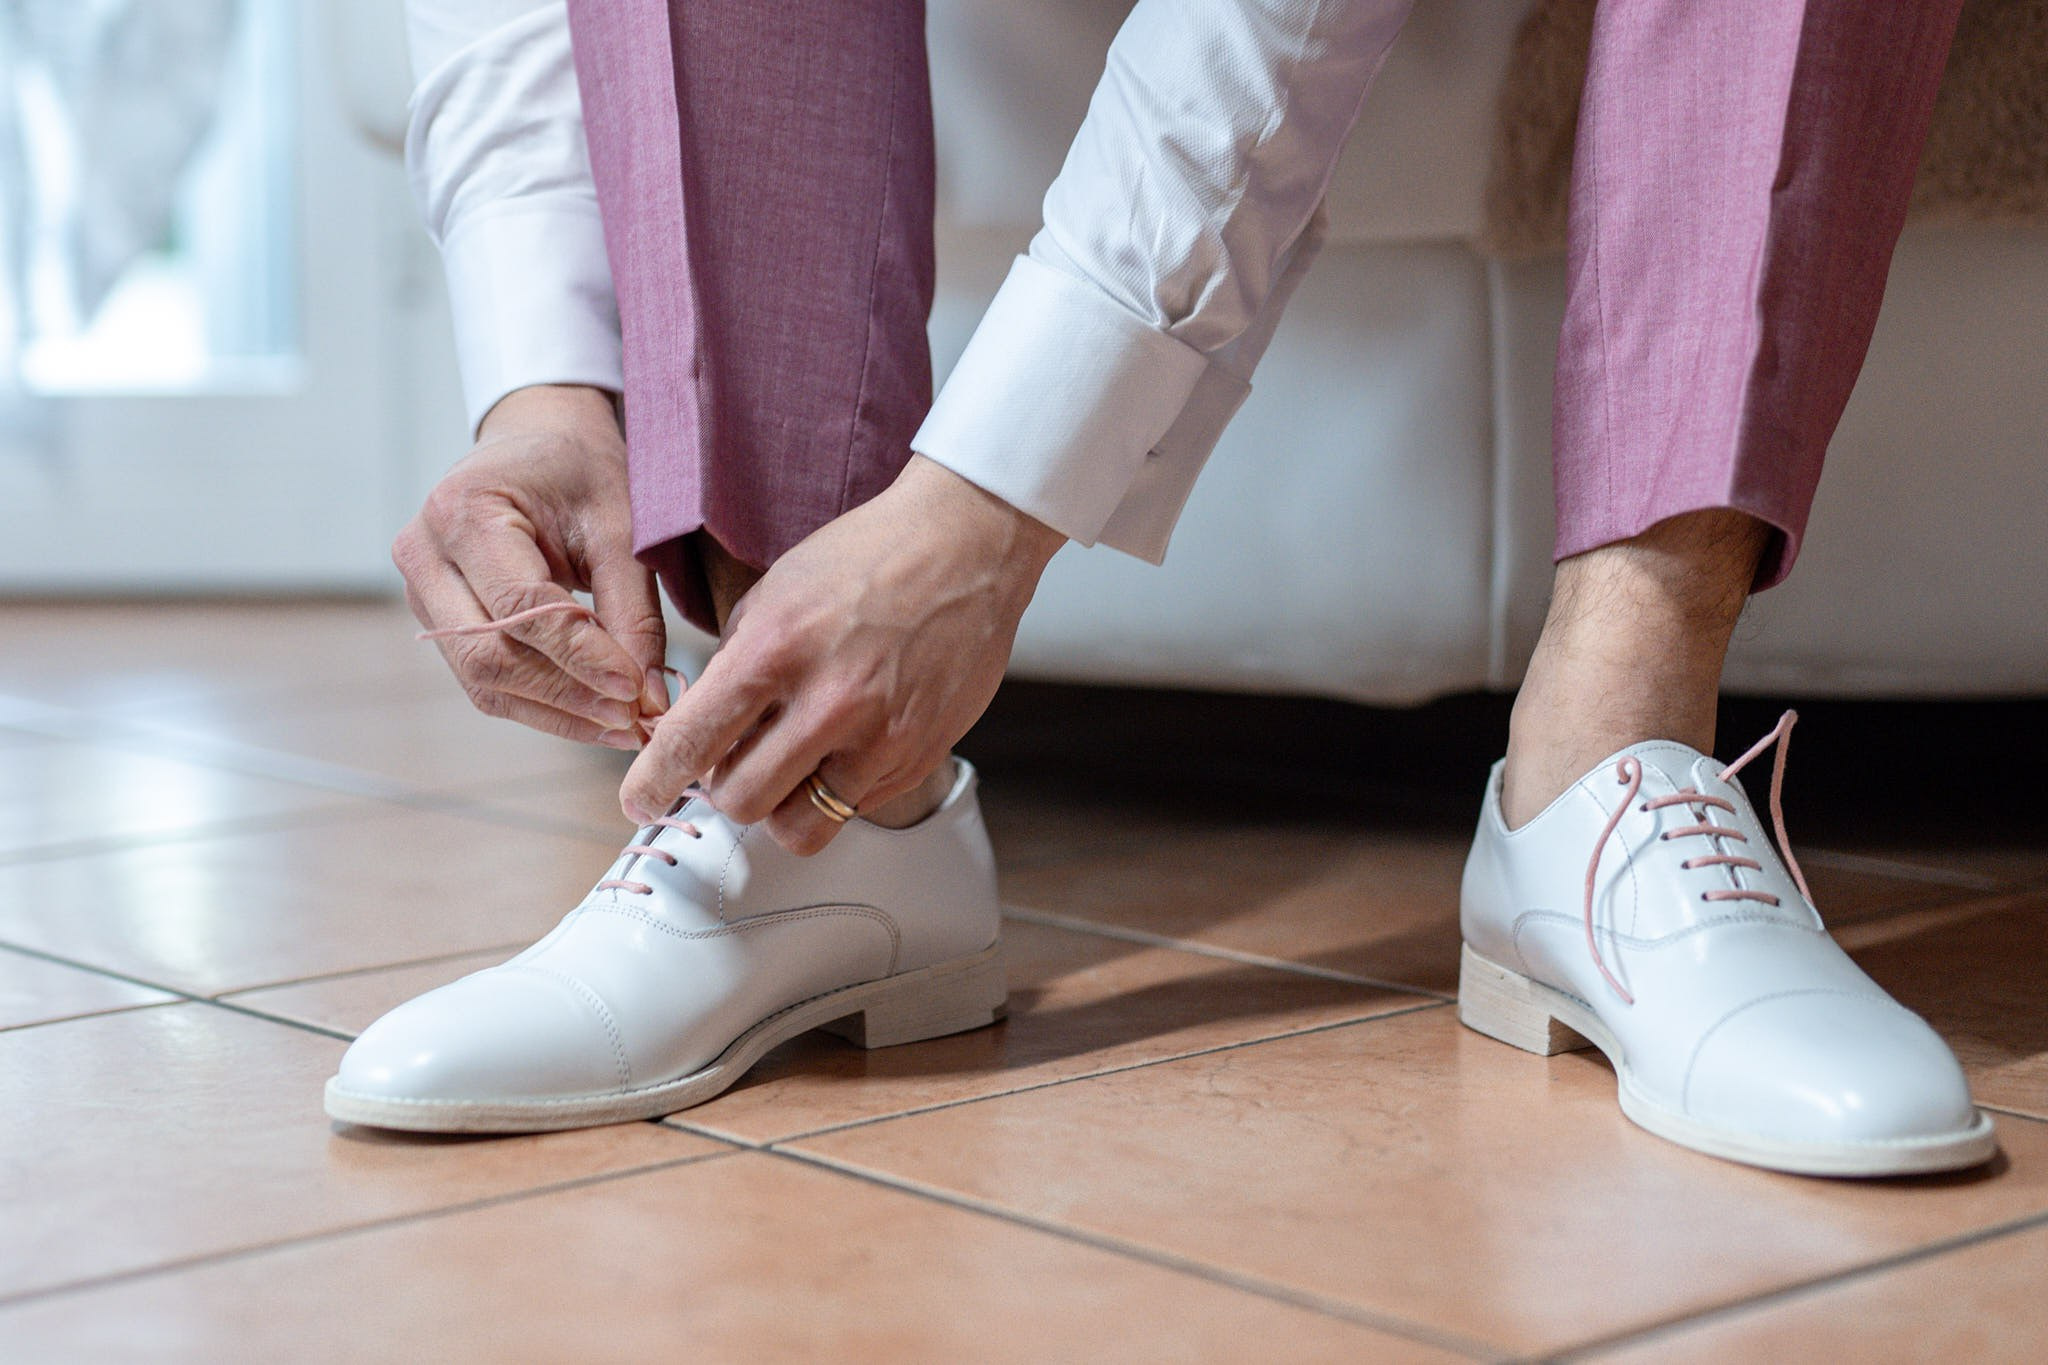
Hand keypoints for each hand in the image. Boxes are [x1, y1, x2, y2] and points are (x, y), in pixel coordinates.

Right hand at [393, 385, 668, 747]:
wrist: (537, 443)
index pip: (521, 607)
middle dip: (568, 697)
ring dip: (558, 714)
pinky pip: (484, 680)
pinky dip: (543, 705)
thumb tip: (649, 698)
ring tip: (625, 728)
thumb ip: (634, 612)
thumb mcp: (622, 526)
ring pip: (483, 680)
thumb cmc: (581, 473)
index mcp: (464, 510)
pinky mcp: (437, 619)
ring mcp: (420, 590)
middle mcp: (424, 553)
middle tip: (636, 722)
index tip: (638, 692)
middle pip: (489, 655)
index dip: (581, 658)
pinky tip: (597, 717)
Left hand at [621, 456, 1064, 851]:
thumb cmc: (870, 557)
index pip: (691, 741)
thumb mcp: (776, 591)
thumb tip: (698, 727)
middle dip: (723, 789)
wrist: (968, 545)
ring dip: (779, 805)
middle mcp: (829, 701)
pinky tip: (844, 744)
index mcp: (777, 648)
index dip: (653, 783)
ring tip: (788, 767)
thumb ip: (735, 664)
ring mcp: (880, 736)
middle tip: (733, 763)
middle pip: (740, 803)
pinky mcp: (918, 755)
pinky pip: (853, 810)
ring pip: (798, 827)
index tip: (640, 800)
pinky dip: (834, 790)